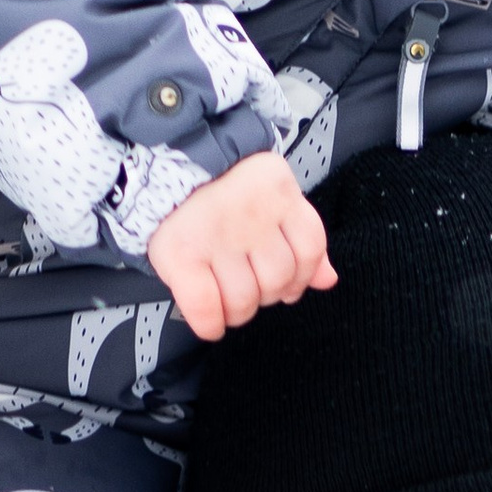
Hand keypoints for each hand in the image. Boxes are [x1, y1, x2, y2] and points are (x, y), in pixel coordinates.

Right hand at [147, 151, 336, 339]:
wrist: (164, 169)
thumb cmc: (221, 190)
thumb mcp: (271, 200)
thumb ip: (303, 240)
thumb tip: (327, 279)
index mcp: (278, 191)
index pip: (310, 249)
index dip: (300, 276)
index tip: (283, 286)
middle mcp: (250, 210)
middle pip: (278, 280)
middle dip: (265, 295)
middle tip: (245, 286)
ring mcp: (216, 231)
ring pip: (244, 298)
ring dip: (237, 311)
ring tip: (225, 298)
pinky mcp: (182, 252)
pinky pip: (205, 305)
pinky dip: (209, 322)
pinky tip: (210, 323)